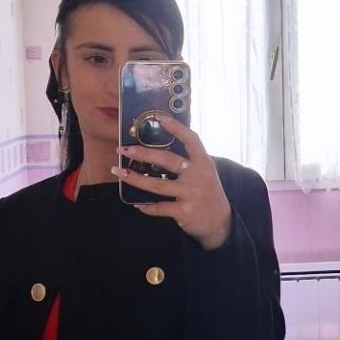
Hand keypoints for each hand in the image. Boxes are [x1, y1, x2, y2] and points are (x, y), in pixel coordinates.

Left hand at [113, 117, 232, 249]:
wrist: (220, 221)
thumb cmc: (207, 192)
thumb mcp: (205, 172)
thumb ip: (189, 161)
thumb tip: (159, 150)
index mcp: (203, 162)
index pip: (191, 139)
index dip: (175, 127)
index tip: (158, 117)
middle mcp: (198, 175)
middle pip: (166, 160)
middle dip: (142, 153)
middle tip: (123, 149)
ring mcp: (191, 194)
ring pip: (156, 185)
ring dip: (134, 178)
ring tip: (119, 172)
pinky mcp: (184, 211)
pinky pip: (159, 207)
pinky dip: (146, 207)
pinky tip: (136, 204)